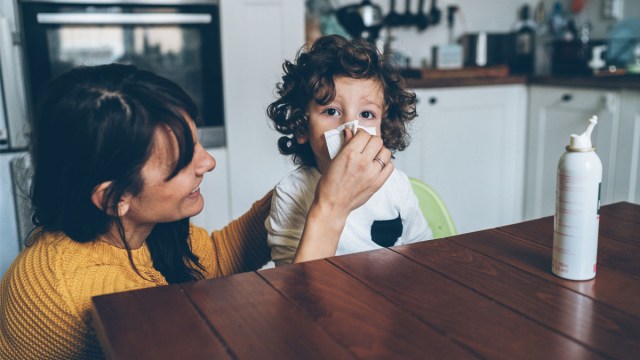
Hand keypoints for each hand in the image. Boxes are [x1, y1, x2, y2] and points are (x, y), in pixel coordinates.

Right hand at [293, 130, 392, 262]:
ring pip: (386, 152)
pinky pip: (390, 167)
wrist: (333, 205)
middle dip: (371, 141)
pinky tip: (377, 166)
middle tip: (365, 146)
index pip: (364, 134)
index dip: (361, 133)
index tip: (358, 137)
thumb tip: (350, 131)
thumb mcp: (334, 160)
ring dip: (379, 151)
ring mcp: (372, 173)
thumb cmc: (329, 184)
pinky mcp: (378, 183)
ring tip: (372, 156)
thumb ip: (345, 144)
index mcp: (350, 154)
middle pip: (377, 141)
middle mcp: (363, 162)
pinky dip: (385, 164)